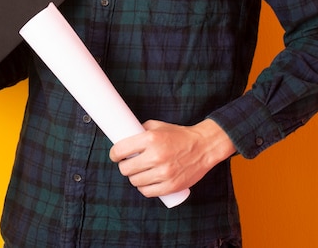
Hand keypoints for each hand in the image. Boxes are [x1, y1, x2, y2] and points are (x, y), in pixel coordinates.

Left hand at [109, 118, 235, 197]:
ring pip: (135, 181)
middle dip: (123, 166)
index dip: (114, 154)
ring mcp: (164, 173)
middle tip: (127, 163)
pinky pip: (148, 192)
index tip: (115, 155)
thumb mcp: (158, 126)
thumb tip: (124, 138)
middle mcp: (156, 156)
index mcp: (151, 139)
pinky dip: (143, 188)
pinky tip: (145, 182)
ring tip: (137, 172)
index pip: (121, 150)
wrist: (203, 147)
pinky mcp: (171, 186)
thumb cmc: (179, 135)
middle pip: (126, 168)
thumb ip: (141, 131)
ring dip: (133, 177)